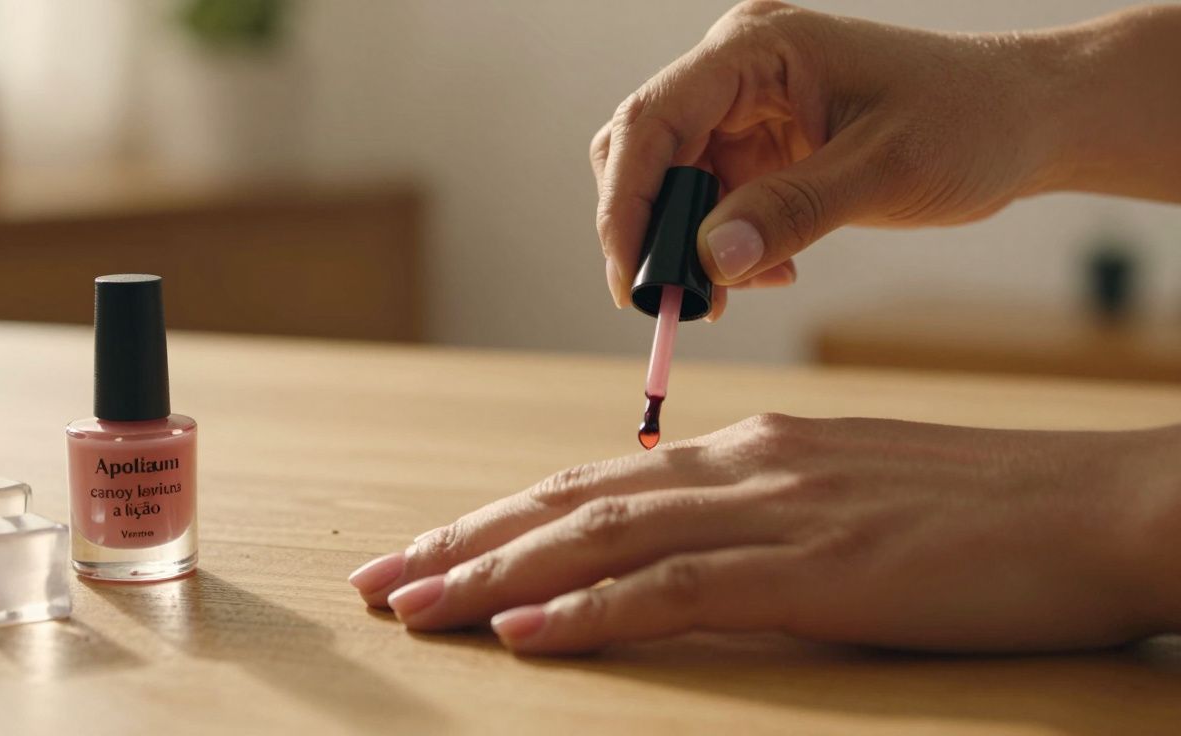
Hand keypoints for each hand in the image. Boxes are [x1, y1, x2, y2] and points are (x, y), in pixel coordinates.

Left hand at [348, 415, 1180, 653]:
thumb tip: (679, 542)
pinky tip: (527, 630)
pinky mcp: (817, 571)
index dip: (503, 517)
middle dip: (466, 543)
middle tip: (381, 577)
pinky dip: (593, 608)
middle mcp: (744, 468)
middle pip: (571, 502)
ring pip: (603, 537)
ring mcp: (777, 513)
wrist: (1096, 504)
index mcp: (750, 451)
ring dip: (498, 574)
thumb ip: (759, 511)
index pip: (594, 481)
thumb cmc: (981, 511)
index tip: (432, 549)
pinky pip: (680, 588)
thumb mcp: (848, 496)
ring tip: (416, 605)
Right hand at [593, 1, 1142, 319]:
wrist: (1022, 120)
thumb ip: (790, 210)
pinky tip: (771, 270)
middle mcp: (735, 70)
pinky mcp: (759, 146)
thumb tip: (706, 260)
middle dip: (651, 232)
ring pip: (669, 185)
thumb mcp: (883, 169)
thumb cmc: (968, 123)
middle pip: (642, 151)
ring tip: (739, 292)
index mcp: (755, 49)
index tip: (631, 284)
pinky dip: (720, 247)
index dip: (626, 205)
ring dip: (687, 247)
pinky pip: (707, 202)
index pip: (651, 121)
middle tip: (677, 304)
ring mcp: (744, 109)